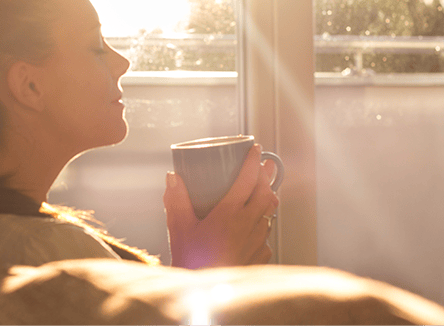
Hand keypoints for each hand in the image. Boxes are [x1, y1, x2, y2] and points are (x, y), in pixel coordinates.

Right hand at [164, 144, 278, 268]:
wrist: (205, 294)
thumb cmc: (191, 260)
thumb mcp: (179, 227)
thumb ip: (176, 200)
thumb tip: (173, 177)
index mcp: (229, 214)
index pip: (247, 180)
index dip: (253, 162)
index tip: (255, 149)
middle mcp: (247, 225)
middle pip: (266, 193)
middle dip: (268, 175)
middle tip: (267, 163)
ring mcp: (256, 240)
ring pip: (269, 213)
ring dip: (268, 198)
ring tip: (264, 189)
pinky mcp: (259, 255)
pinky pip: (266, 233)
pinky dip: (264, 223)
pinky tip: (256, 223)